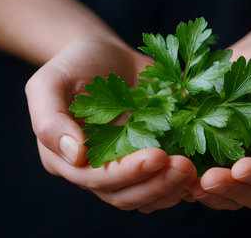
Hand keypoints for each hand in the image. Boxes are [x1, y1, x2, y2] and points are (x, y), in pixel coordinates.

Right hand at [25, 37, 196, 212]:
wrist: (103, 54)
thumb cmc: (73, 64)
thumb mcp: (48, 83)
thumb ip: (49, 119)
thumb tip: (74, 154)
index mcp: (68, 160)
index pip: (96, 179)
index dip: (127, 173)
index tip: (157, 156)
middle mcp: (97, 171)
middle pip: (125, 195)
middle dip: (156, 185)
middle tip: (184, 167)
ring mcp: (125, 166)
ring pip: (147, 195)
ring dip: (172, 188)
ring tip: (195, 169)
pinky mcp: (148, 156)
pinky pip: (165, 181)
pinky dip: (182, 181)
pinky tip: (201, 168)